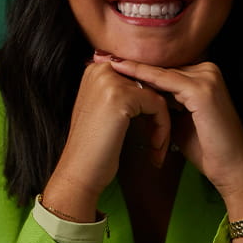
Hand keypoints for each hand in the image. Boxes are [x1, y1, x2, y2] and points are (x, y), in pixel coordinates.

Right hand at [39, 52, 172, 220]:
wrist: (79, 172)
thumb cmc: (94, 148)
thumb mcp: (106, 111)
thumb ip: (124, 94)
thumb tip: (155, 87)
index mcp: (97, 69)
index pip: (140, 79)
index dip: (152, 105)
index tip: (156, 128)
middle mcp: (101, 69)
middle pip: (150, 86)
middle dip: (159, 115)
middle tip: (159, 142)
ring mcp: (110, 81)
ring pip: (157, 97)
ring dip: (162, 125)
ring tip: (157, 148)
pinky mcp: (121, 96)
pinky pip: (158, 106)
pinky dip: (162, 129)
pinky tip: (154, 148)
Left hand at [107, 57, 242, 219]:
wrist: (232, 168)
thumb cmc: (207, 149)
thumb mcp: (180, 120)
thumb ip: (164, 104)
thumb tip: (137, 96)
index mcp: (204, 75)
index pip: (163, 69)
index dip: (135, 68)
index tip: (107, 62)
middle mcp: (208, 70)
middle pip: (161, 66)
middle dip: (130, 64)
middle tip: (99, 56)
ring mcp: (207, 77)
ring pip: (160, 71)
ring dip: (131, 68)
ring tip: (104, 61)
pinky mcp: (202, 90)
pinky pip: (164, 81)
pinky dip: (141, 78)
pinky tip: (120, 73)